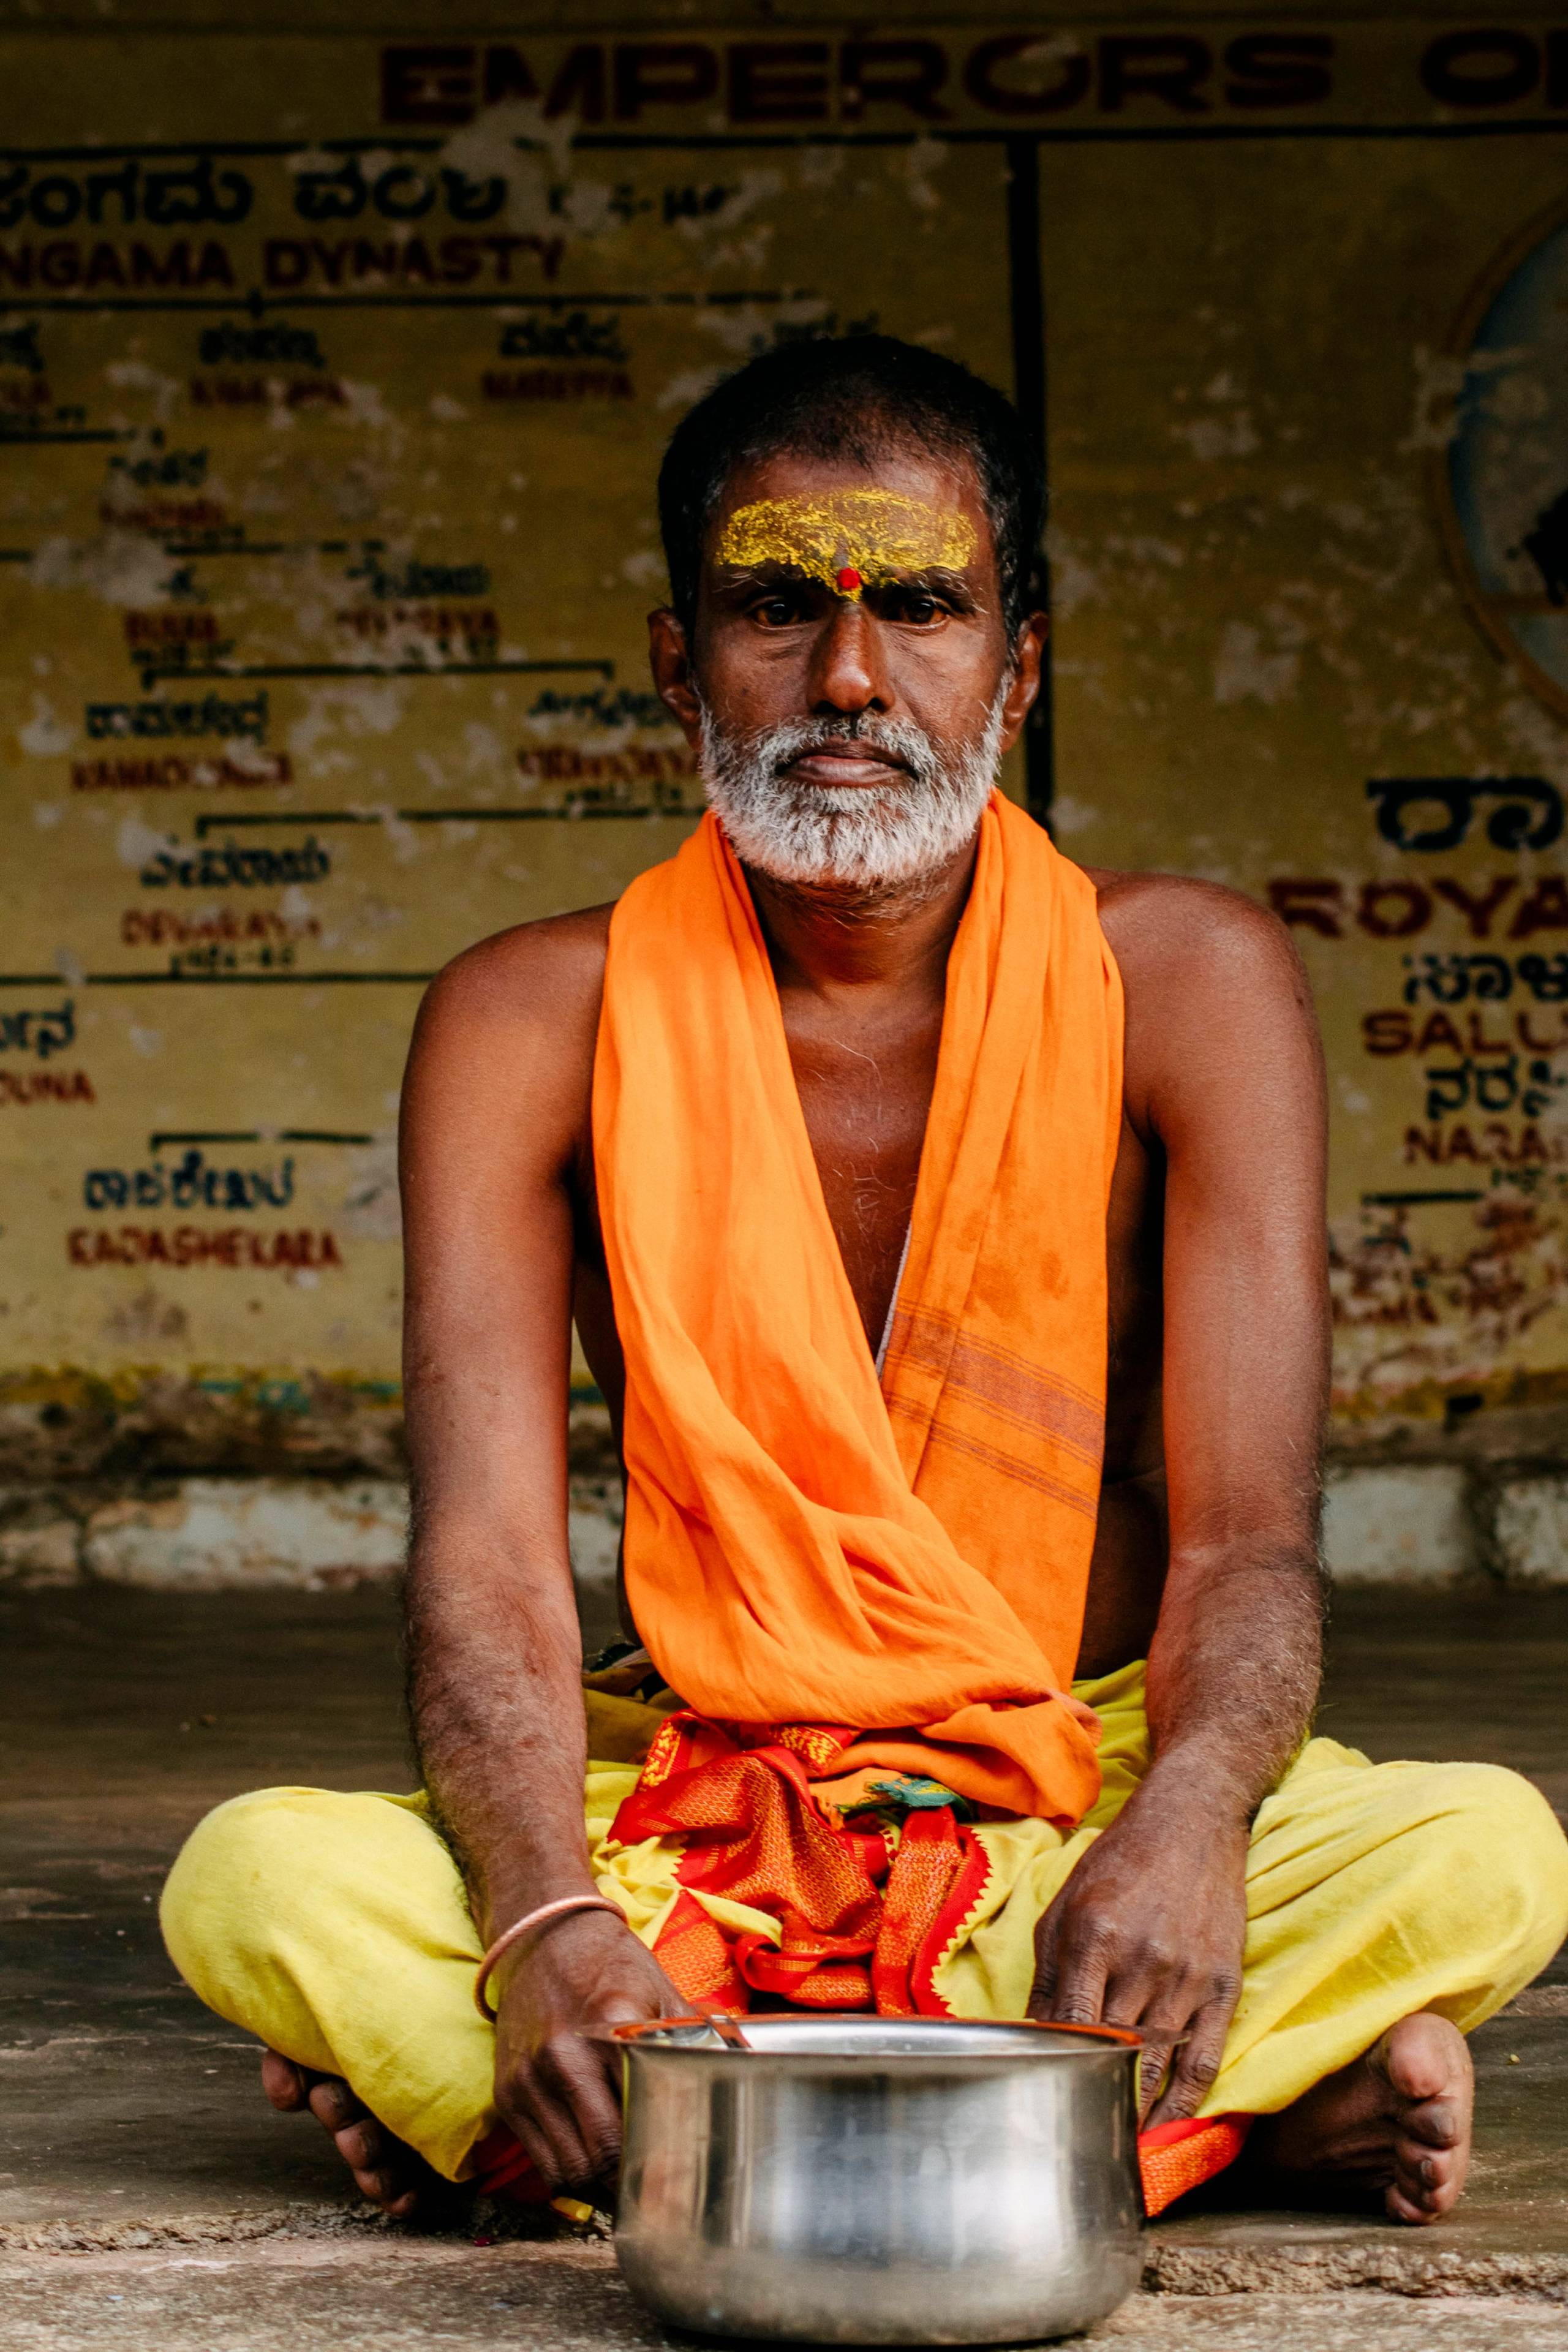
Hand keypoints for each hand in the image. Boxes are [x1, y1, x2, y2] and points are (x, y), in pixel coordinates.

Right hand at [491, 1907, 688, 2191]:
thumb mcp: (659, 1990)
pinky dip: (567, 2175)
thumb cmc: (611, 1962)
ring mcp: (529, 2078)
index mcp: (610, 2028)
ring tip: (627, 2188)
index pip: (634, 2125)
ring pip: (565, 2172)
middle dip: (629, 2188)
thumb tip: (738, 2072)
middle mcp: (563, 2057)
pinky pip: (539, 2159)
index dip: (659, 2169)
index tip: (681, 2187)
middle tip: (658, 2197)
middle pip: (598, 2161)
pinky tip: (593, 2168)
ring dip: (598, 2190)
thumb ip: (692, 2038)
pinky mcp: (506, 2092)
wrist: (542, 1934)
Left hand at [1028, 1779, 1246, 2127]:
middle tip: (1079, 2141)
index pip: (1073, 2029)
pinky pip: (1206, 2059)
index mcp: (1092, 1938)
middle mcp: (1141, 1960)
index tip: (1049, 2105)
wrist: (1192, 1821)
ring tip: (1117, 2149)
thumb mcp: (1065, 1907)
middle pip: (1115, 2055)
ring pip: (1158, 2066)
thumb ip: (1048, 1976)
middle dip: (1097, 2100)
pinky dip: (1188, 2101)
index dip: (1061, 2073)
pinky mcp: (1224, 1984)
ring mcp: (1187, 1976)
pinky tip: (1169, 2127)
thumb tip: (1030, 2038)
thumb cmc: (1119, 1863)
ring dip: (1138, 2113)